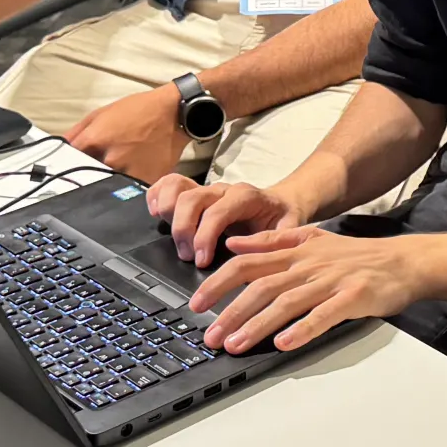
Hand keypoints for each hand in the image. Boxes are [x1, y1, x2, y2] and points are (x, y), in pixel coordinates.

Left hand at [68, 85, 190, 183]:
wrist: (174, 113)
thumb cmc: (139, 110)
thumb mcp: (101, 113)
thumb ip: (76, 132)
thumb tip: (60, 148)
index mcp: (96, 140)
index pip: (68, 163)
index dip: (69, 165)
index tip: (71, 168)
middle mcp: (111, 160)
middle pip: (89, 177)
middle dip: (92, 172)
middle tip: (105, 162)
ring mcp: (130, 173)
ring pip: (110, 187)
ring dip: (112, 180)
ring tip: (124, 165)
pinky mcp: (147, 182)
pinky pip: (131, 191)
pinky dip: (130, 186)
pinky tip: (137, 169)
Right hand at [152, 174, 302, 272]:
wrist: (282, 205)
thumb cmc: (283, 221)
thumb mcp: (289, 233)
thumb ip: (273, 243)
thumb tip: (249, 258)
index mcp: (246, 197)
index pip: (217, 212)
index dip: (204, 237)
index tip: (201, 261)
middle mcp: (223, 190)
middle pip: (191, 199)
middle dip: (184, 231)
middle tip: (189, 257)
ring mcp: (207, 189)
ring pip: (177, 187)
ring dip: (169, 215)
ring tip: (177, 242)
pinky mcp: (196, 193)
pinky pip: (169, 184)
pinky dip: (157, 196)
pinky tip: (157, 214)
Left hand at [196, 227, 432, 353]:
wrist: (404, 261)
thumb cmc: (357, 257)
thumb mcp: (311, 239)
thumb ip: (271, 242)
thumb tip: (233, 242)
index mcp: (295, 252)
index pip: (247, 263)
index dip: (219, 282)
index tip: (197, 304)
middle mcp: (308, 264)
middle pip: (261, 286)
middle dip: (231, 312)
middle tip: (210, 335)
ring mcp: (331, 280)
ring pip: (286, 302)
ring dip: (257, 325)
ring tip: (236, 344)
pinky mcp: (353, 297)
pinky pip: (323, 314)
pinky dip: (302, 329)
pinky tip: (285, 344)